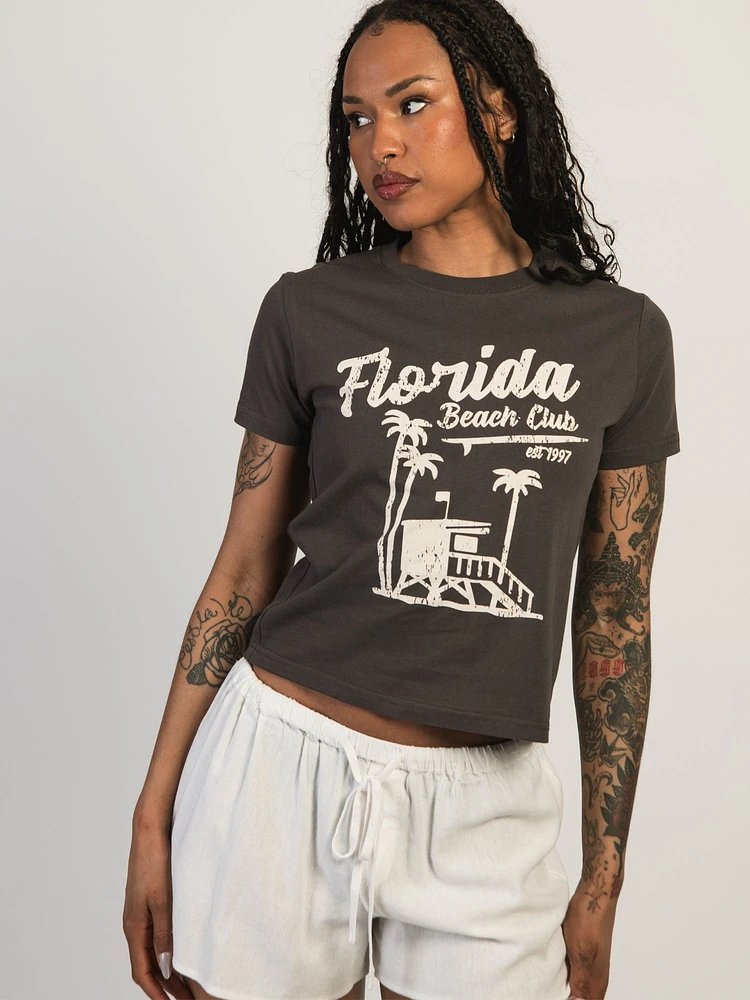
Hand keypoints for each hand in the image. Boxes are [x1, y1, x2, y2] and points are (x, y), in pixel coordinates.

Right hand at [123, 814, 192, 998]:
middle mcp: (134, 924)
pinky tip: (181, 952)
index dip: (157, 993)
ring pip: (151, 952)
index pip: (142, 971)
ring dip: (167, 970)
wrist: (150, 830)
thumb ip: (164, 933)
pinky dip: (167, 951)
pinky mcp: (148, 903)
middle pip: (146, 966)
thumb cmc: (155, 860)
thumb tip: (166, 967)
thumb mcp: (162, 899)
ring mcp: (140, 914)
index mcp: (134, 926)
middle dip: (164, 987)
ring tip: (188, 984)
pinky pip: (155, 936)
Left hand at [562, 881, 616, 998]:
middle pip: (586, 997)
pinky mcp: (585, 951)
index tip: (556, 997)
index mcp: (598, 979)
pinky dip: (567, 974)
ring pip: (581, 985)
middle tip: (552, 992)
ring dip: (569, 988)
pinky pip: (576, 971)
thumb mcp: (581, 952)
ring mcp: (592, 962)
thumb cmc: (589, 920)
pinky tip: (555, 972)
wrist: (595, 894)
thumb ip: (581, 980)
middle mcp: (597, 973)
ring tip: (552, 987)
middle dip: (572, 997)